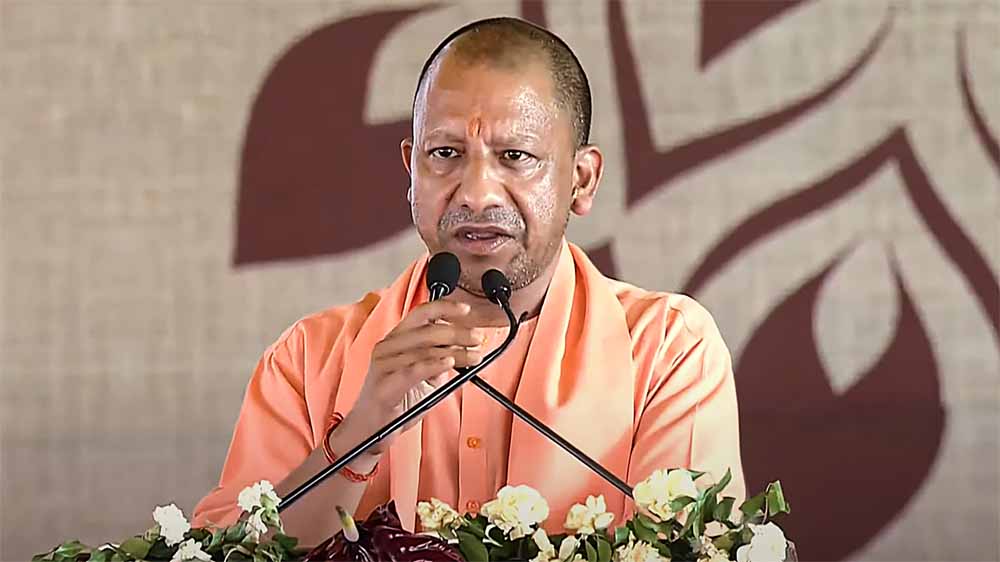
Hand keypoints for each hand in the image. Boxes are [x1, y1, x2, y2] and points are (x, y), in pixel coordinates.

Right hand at [333, 300, 484, 457]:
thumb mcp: (423, 376)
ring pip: (425, 350)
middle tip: (478, 339)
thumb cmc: (396, 401)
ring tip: (473, 357)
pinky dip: (433, 365)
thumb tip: (465, 348)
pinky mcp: (384, 385)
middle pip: (427, 331)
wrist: (370, 430)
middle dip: (458, 333)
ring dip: (455, 352)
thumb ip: (439, 360)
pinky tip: (449, 363)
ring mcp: (383, 365)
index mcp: (395, 339)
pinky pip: (413, 370)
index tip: (466, 310)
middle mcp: (387, 347)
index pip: (421, 314)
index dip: (445, 308)